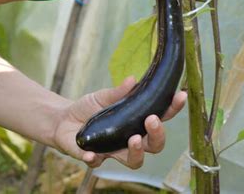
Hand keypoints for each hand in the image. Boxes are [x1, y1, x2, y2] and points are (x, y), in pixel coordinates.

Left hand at [52, 76, 186, 168]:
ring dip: (136, 152)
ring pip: (134, 161)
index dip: (172, 108)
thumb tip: (132, 80)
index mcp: (136, 121)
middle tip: (152, 120)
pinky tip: (91, 154)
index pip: (161, 117)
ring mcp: (114, 151)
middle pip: (154, 146)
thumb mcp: (103, 96)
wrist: (63, 119)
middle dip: (158, 135)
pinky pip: (98, 163)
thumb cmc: (90, 108)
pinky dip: (94, 158)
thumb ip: (118, 92)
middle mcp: (130, 139)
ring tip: (133, 139)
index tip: (180, 95)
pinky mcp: (94, 158)